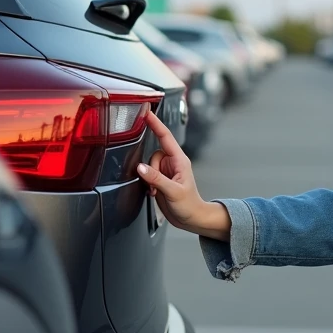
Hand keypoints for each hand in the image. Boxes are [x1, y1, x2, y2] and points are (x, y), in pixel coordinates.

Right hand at [137, 112, 229, 239]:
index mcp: (179, 160)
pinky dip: (148, 183)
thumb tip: (141, 168)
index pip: (165, 137)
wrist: (192, 219)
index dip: (155, 124)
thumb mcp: (174, 192)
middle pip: (152, 155)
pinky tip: (155, 192)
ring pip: (148, 165)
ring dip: (149, 178)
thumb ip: (156, 179)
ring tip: (157, 191)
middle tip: (156, 185)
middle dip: (150, 169)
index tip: (146, 113)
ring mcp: (166, 171)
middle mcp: (172, 163)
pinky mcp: (160, 180)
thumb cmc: (190, 205)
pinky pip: (147, 174)